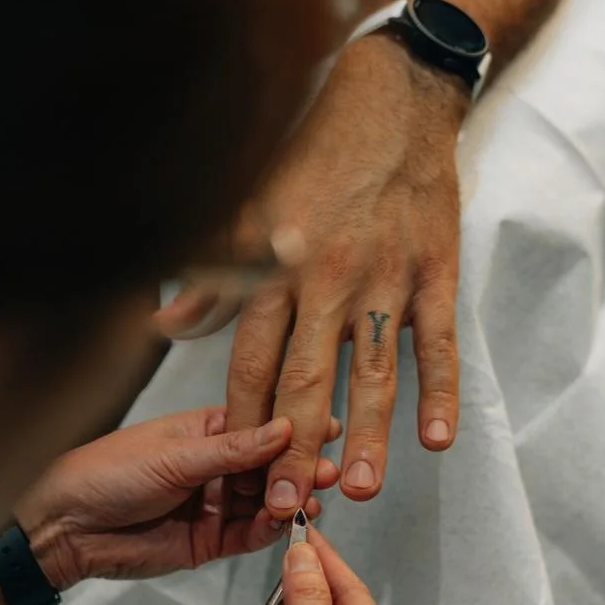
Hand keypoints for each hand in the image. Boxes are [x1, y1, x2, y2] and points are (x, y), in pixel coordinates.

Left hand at [15, 408, 341, 585]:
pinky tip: (285, 523)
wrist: (65, 528)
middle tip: (324, 471)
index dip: (293, 428)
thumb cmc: (105, 473)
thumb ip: (232, 450)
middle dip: (298, 468)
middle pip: (272, 467)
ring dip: (289, 501)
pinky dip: (270, 531)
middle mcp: (218, 466)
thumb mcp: (174, 455)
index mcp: (207, 430)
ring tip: (309, 499)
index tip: (324, 429)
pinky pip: (250, 536)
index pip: (262, 425)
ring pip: (267, 502)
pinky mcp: (210, 541)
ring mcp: (216, 504)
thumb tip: (283, 428)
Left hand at [159, 34, 467, 518]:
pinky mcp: (435, 273)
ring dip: (366, 433)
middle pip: (305, 376)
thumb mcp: (249, 205)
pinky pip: (438, 342)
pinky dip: (441, 390)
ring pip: (373, 370)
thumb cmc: (316, 157)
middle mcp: (326, 278)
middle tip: (283, 504)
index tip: (233, 472)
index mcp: (276, 267)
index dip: (242, 420)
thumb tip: (163, 324)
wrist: (393, 101)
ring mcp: (385, 278)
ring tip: (359, 489)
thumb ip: (211, 274)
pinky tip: (438, 437)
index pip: (251, 360)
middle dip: (292, 445)